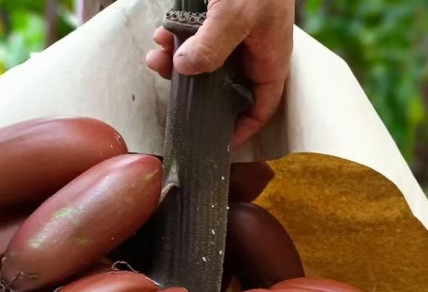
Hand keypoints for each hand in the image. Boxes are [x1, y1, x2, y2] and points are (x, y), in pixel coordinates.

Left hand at [145, 0, 294, 148]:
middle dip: (194, 88)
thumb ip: (212, 48)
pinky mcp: (215, 13)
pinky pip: (194, 36)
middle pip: (224, 85)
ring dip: (177, 61)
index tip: (216, 141)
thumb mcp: (234, 15)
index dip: (241, 128)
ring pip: (203, 60)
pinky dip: (176, 37)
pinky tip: (162, 32)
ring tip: (157, 55)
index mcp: (270, 55)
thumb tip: (186, 71)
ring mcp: (234, 29)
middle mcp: (253, 46)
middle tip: (170, 83)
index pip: (262, 107)